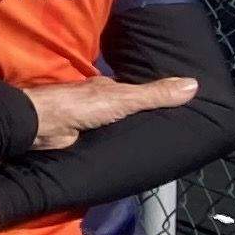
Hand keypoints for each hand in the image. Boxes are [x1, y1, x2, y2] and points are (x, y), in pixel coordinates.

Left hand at [19, 74, 196, 151]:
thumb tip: (193, 84)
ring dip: (129, 129)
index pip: (136, 89)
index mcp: (107, 87)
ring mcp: (87, 118)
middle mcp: (97, 100)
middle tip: (173, 128)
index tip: (177, 103)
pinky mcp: (80, 136)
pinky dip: (115, 141)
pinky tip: (129, 150)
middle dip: (143, 115)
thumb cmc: (81, 106)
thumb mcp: (124, 98)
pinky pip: (104, 138)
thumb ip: (154, 95)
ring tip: (158, 142)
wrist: (41, 126)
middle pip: (125, 107)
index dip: (154, 95)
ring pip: (114, 123)